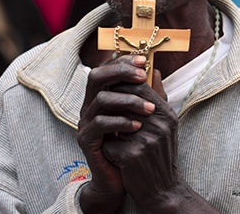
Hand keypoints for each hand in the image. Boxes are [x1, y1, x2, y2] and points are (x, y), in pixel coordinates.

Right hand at [77, 54, 154, 212]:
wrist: (121, 179)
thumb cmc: (132, 145)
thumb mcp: (143, 116)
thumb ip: (147, 95)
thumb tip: (155, 70)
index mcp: (101, 96)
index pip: (106, 69)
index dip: (122, 61)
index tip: (143, 60)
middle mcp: (89, 105)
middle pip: (95, 76)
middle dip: (120, 72)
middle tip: (142, 76)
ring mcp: (85, 122)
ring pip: (101, 99)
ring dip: (128, 100)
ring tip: (149, 110)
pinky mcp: (85, 140)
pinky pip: (99, 124)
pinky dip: (120, 122)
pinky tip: (138, 126)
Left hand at [100, 70, 181, 210]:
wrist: (163, 190)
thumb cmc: (160, 153)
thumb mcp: (166, 124)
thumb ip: (158, 96)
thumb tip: (153, 69)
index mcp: (166, 114)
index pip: (139, 86)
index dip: (121, 86)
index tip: (111, 91)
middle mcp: (158, 124)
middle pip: (125, 99)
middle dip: (111, 103)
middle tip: (103, 108)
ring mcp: (146, 140)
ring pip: (113, 120)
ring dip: (108, 126)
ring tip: (108, 131)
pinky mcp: (132, 156)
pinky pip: (109, 143)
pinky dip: (107, 147)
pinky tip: (111, 153)